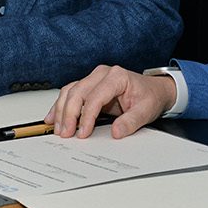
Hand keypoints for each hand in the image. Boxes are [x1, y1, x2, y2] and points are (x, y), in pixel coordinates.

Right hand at [47, 65, 175, 138]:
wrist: (154, 90)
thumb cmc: (150, 97)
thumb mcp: (146, 111)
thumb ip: (132, 121)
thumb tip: (116, 132)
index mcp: (116, 77)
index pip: (95, 97)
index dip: (86, 116)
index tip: (83, 133)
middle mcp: (102, 74)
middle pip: (78, 92)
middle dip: (68, 114)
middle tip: (65, 133)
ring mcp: (93, 78)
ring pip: (70, 92)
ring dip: (61, 111)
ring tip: (58, 129)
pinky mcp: (89, 86)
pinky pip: (70, 93)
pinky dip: (60, 106)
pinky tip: (52, 118)